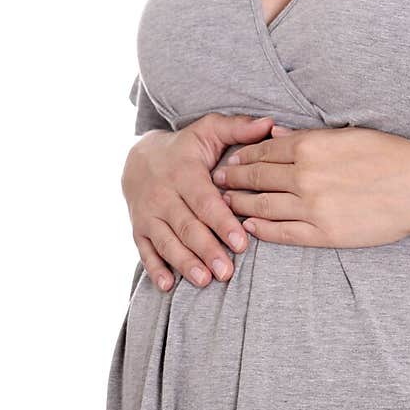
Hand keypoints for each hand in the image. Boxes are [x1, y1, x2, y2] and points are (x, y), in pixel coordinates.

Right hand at [122, 113, 275, 291]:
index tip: (241, 243)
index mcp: (184, 173)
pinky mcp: (139, 228)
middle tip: (227, 271)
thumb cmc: (185, 147)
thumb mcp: (209, 130)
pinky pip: (145, 251)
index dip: (223, 223)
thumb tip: (270, 124)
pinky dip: (155, 269)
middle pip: (187, 226)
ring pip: (167, 242)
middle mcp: (163, 195)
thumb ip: (238, 128)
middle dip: (207, 250)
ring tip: (204, 280)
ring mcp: (148, 214)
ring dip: (185, 263)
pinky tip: (168, 285)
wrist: (139, 157)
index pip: (206, 202)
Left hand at [211, 124, 409, 248]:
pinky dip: (261, 229)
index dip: (242, 156)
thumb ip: (309, 137)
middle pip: (256, 177)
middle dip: (232, 179)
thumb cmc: (390, 155)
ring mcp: (311, 207)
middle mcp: (305, 176)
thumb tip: (277, 135)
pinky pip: (281, 232)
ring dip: (240, 204)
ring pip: (262, 205)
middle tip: (215, 181)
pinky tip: (251, 227)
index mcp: (311, 146)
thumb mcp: (348, 135)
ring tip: (225, 204)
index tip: (229, 159)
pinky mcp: (322, 233)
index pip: (263, 151)